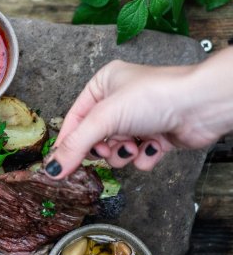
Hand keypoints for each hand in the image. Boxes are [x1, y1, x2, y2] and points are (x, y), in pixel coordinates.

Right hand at [44, 48, 232, 178]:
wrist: (201, 105)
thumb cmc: (156, 96)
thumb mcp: (104, 118)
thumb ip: (75, 145)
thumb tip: (52, 169)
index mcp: (103, 84)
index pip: (74, 119)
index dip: (68, 143)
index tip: (57, 166)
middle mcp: (120, 100)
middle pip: (95, 138)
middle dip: (103, 149)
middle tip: (108, 150)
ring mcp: (139, 118)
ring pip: (117, 150)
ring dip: (124, 154)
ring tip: (134, 146)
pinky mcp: (157, 135)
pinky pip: (139, 156)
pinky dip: (144, 156)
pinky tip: (154, 147)